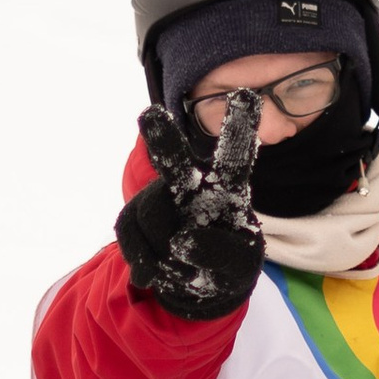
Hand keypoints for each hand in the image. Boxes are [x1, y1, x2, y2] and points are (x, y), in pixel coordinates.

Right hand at [116, 88, 265, 316]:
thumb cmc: (227, 263)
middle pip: (175, 163)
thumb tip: (182, 241)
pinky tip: (156, 271)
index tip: (247, 94)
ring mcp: (158, 200)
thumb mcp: (240, 264)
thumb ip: (221, 252)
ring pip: (151, 218)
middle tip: (149, 115)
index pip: (235, 157)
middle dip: (162, 140)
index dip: (240, 127)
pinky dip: (145, 264)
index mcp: (226, 188)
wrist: (195, 283)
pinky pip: (131, 237)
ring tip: (185, 266)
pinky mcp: (133, 218)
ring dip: (168, 256)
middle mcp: (190, 184)